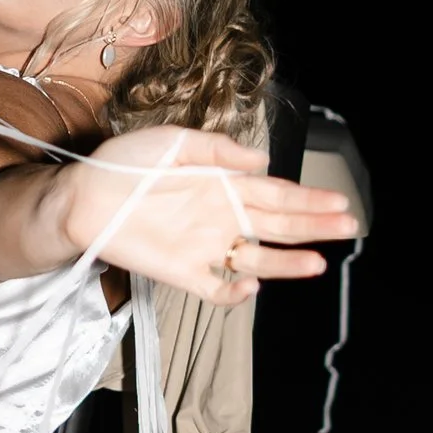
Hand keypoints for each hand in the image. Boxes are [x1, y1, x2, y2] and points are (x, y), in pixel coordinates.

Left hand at [51, 127, 359, 305]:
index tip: (339, 201)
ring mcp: (206, 248)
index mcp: (225, 186)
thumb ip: (218, 150)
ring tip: (317, 262)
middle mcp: (223, 218)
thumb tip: (261, 161)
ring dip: (288, 262)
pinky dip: (236, 291)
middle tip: (348, 226)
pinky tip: (252, 282)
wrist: (84, 196)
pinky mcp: (184, 273)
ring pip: (259, 260)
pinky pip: (217, 290)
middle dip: (314, 226)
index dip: (308, 199)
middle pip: (279, 226)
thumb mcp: (174, 142)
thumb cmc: (127, 163)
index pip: (277, 195)